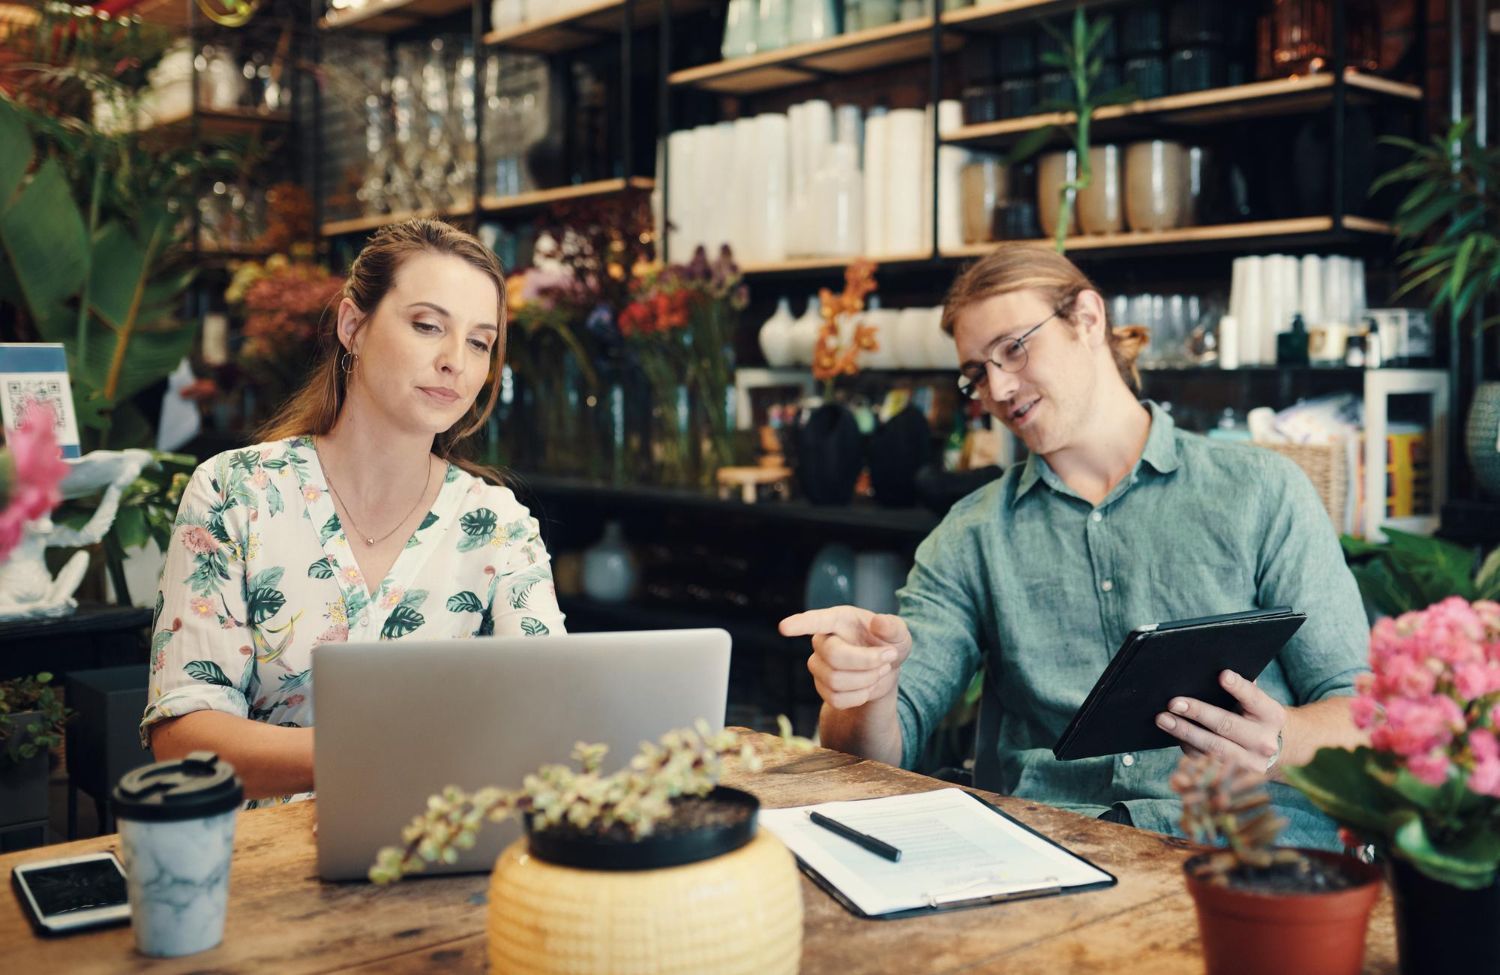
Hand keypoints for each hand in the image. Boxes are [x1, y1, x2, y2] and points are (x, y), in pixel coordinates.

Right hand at [779, 607, 910, 710]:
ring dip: (867, 680)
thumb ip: (893, 627)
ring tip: (881, 671)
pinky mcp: (822, 687)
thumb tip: (878, 622)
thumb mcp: (899, 633)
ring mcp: (819, 665)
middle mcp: (823, 641)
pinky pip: (837, 699)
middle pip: (834, 656)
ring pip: (836, 681)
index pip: (815, 620)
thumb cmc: (889, 643)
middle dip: (866, 662)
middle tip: (889, 659)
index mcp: (838, 620)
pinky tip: (868, 686)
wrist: (886, 669)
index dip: (799, 624)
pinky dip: (860, 696)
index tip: (784, 627)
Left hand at [1154, 670, 1285, 772]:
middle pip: (1227, 725)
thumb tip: (1218, 673)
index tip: (1222, 675)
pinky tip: (1173, 734)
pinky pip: (1204, 759)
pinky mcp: (1233, 775)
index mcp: (1272, 716)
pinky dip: (1187, 745)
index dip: (1239, 687)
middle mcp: (1264, 741)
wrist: (1273, 750)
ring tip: (1163, 719)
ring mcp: (1250, 762)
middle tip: (1174, 703)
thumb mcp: (1257, 703)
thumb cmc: (1256, 717)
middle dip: (1198, 713)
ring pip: (1213, 747)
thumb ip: (1242, 689)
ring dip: (1184, 732)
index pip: (1254, 698)